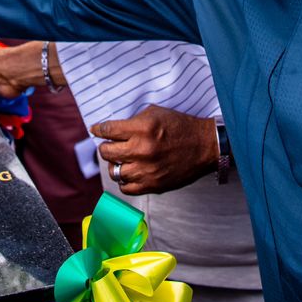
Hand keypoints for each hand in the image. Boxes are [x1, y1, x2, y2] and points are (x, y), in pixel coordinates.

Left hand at [92, 105, 217, 194]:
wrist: (205, 146)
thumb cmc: (180, 127)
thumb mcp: (155, 113)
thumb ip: (132, 120)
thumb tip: (111, 127)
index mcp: (142, 129)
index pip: (108, 130)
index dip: (98, 129)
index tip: (96, 130)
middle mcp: (142, 150)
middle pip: (106, 152)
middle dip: (104, 146)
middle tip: (108, 144)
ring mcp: (147, 170)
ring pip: (114, 172)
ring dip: (114, 164)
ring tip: (120, 159)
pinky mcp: (153, 185)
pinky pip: (126, 188)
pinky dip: (124, 180)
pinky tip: (129, 171)